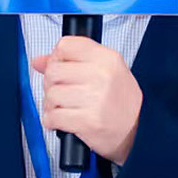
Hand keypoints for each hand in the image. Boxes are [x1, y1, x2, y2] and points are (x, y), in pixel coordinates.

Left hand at [33, 35, 142, 164]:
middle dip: (51, 83)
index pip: (66, 45)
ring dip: (51, 104)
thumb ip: (73, 61)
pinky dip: (52, 121)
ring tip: (64, 108)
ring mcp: (95, 98)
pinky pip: (53, 116)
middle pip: (53, 70)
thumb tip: (39, 61)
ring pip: (51, 94)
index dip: (57, 57)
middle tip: (61, 92)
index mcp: (107, 58)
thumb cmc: (121, 102)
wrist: (138, 132)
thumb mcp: (106, 72)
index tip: (61, 67)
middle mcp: (102, 75)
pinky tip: (62, 120)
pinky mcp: (87, 121)